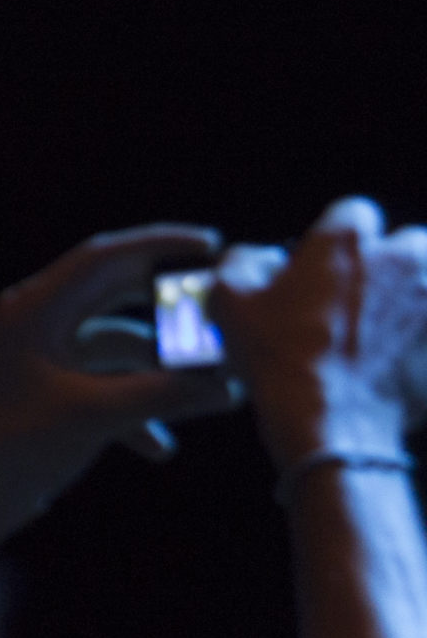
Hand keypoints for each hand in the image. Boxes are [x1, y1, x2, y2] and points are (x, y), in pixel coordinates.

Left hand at [0, 225, 244, 558]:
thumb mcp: (94, 416)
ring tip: (212, 390)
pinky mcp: (46, 392)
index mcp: (33, 310)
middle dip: (168, 305)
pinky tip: (160, 448)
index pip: (101, 257)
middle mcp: (34, 323)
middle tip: (222, 306)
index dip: (158, 244)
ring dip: (158, 368)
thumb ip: (162, 395)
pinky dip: (133, 406)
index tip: (211, 244)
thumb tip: (229, 386)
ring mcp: (39, 357)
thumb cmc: (13, 450)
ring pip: (114, 345)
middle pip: (113, 295)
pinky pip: (101, 383)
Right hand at [209, 198, 426, 471]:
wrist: (331, 424)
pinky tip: (397, 363)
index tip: (324, 264)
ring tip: (385, 332)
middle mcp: (403, 260)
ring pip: (426, 285)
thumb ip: (240, 262)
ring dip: (411, 300)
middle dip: (388, 265)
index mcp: (348, 240)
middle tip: (360, 300)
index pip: (354, 212)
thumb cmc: (280, 359)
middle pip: (408, 244)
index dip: (337, 237)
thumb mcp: (230, 302)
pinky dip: (420, 341)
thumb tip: (256, 258)